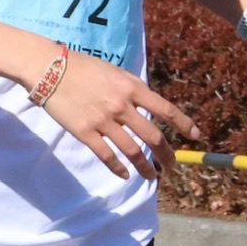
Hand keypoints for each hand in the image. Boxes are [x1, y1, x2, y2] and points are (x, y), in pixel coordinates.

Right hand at [34, 49, 200, 180]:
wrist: (50, 68)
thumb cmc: (83, 67)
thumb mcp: (115, 73)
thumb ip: (132, 90)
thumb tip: (147, 107)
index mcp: (132, 88)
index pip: (166, 110)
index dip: (184, 125)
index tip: (196, 136)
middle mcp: (122, 106)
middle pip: (153, 137)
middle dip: (166, 155)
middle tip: (172, 166)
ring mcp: (104, 120)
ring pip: (132, 151)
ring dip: (145, 167)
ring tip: (152, 177)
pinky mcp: (85, 132)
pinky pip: (107, 155)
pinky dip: (118, 168)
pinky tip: (125, 174)